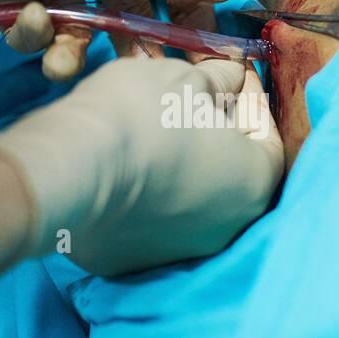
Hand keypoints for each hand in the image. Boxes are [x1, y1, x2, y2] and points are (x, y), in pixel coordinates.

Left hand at [0, 0, 238, 81]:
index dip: (192, 12)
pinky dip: (30, 33)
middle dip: (134, 46)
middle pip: (131, 10)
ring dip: (74, 52)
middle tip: (139, 81)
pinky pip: (34, 27)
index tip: (205, 56)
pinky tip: (24, 20)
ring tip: (61, 64)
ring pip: (79, 28)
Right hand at [0, 56, 282, 275]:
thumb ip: (219, 79)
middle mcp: (227, 228)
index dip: (249, 100)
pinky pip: (148, 219)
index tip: (231, 77)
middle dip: (216, 132)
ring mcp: (179, 250)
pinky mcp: (132, 261)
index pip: (266, 136)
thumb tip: (229, 80)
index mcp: (254, 184)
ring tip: (156, 125)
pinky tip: (126, 162)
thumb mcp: (187, 77)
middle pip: (229, 170)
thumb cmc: (144, 114)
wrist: (72, 166)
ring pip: (189, 198)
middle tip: (194, 98)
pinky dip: (146, 191)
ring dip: (180, 163)